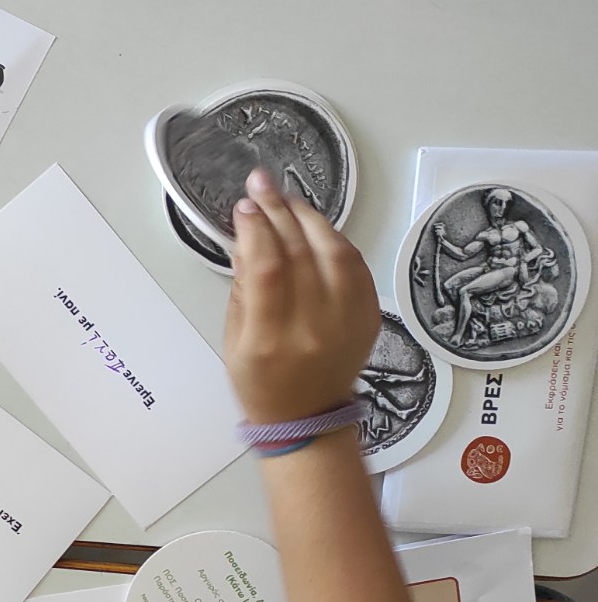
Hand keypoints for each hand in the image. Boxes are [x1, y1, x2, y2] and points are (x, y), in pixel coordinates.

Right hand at [224, 167, 378, 424]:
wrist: (306, 415)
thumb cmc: (261, 382)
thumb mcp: (233, 339)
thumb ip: (242, 288)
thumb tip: (247, 239)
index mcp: (271, 339)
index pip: (267, 267)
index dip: (255, 229)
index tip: (244, 208)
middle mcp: (313, 328)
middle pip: (300, 252)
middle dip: (278, 210)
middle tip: (262, 185)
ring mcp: (347, 322)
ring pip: (335, 252)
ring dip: (311, 218)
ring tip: (290, 200)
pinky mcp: (368, 317)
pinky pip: (357, 266)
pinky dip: (336, 240)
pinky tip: (317, 228)